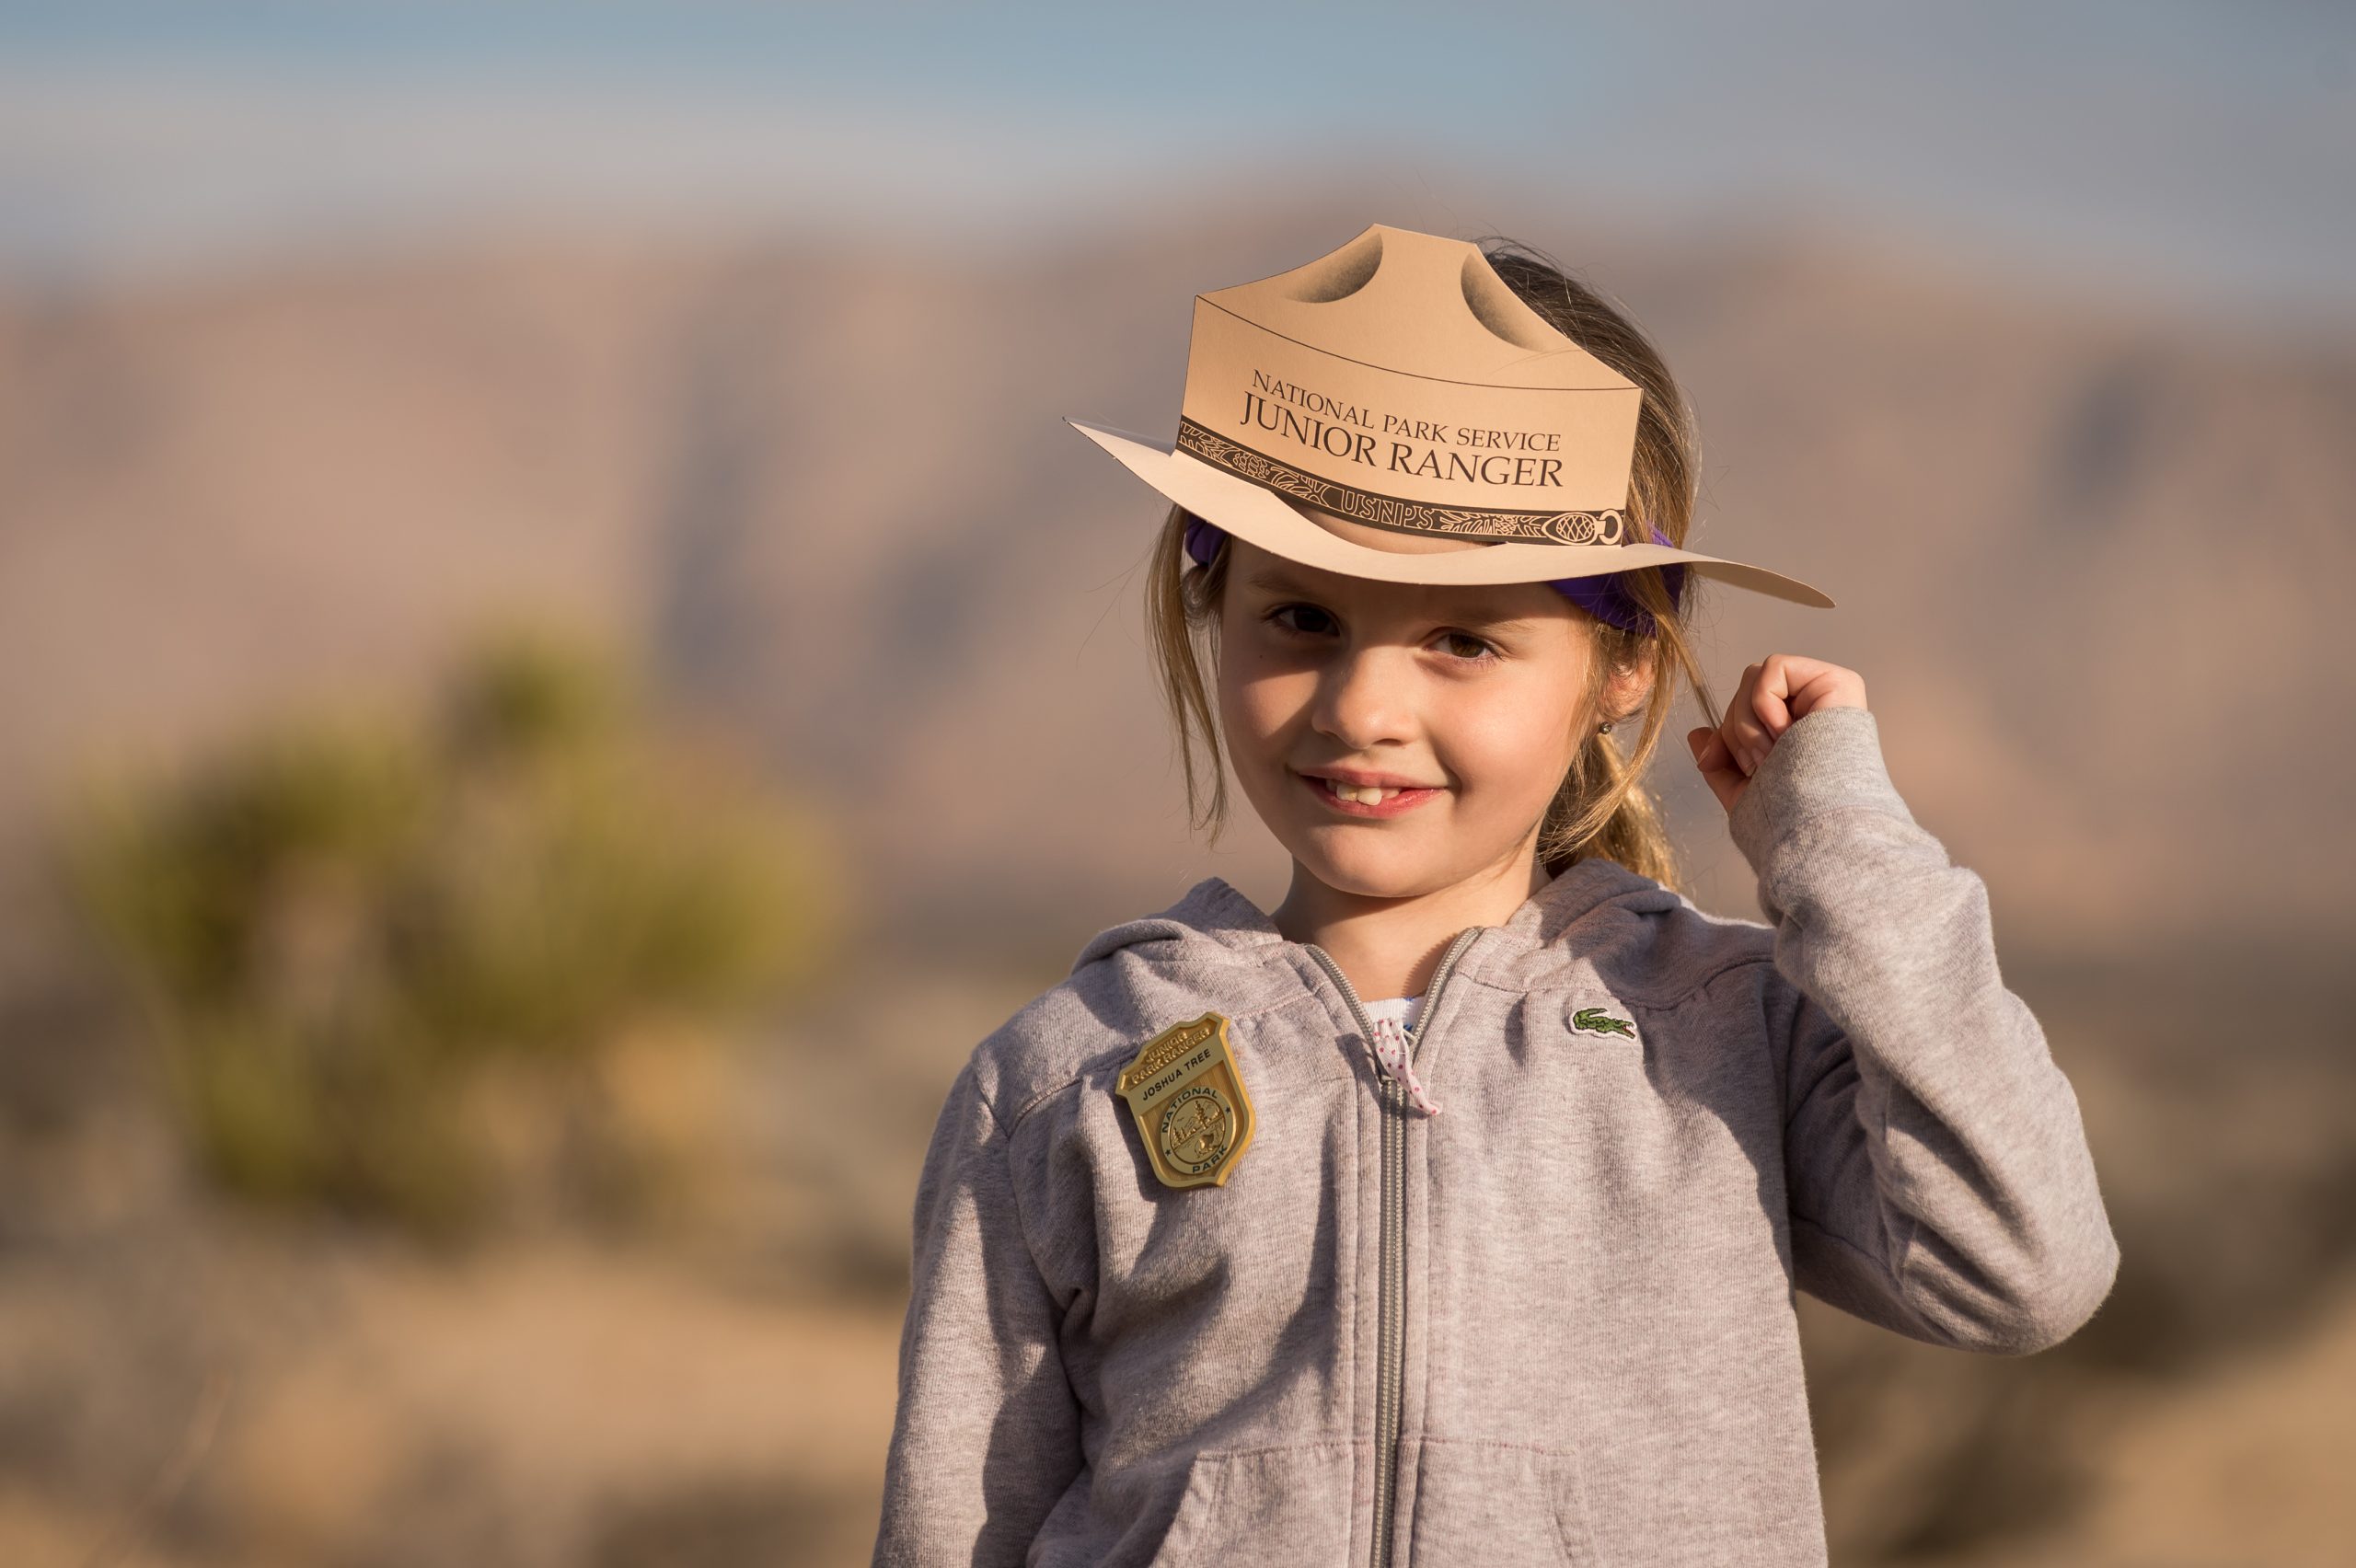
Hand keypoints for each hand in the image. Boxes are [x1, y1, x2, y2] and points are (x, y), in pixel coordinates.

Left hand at [1685, 654, 1867, 814]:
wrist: (1815, 826)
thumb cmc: (1788, 817)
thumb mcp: (1744, 789)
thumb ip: (1723, 761)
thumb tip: (1697, 734)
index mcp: (1799, 732)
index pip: (1745, 708)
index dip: (1724, 733)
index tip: (1713, 763)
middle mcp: (1816, 709)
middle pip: (1746, 690)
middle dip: (1735, 731)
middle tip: (1757, 765)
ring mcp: (1829, 693)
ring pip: (1754, 678)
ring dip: (1748, 722)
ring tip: (1772, 755)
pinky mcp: (1838, 681)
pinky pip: (1775, 668)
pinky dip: (1764, 704)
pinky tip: (1785, 736)